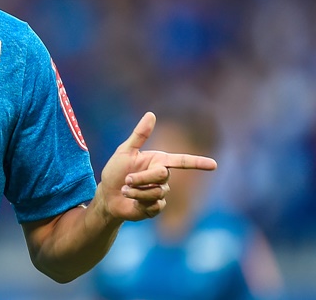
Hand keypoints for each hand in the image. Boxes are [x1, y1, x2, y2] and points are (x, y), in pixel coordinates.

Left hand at [99, 112, 216, 221]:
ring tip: (125, 190)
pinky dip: (138, 202)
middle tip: (127, 179)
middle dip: (141, 177)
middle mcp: (164, 177)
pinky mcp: (156, 208)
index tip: (214, 165)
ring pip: (156, 192)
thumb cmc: (116, 171)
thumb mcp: (125, 151)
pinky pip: (154, 205)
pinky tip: (132, 202)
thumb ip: (140, 135)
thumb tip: (151, 114)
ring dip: (136, 191)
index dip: (198, 163)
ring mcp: (161, 193)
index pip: (182, 161)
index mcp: (159, 161)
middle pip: (161, 175)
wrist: (108, 195)